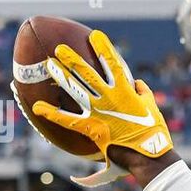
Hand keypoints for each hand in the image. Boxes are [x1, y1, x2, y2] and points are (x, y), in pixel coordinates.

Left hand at [30, 30, 174, 179]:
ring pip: (75, 90)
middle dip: (73, 59)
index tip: (95, 35)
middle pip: (87, 73)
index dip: (104, 48)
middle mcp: (109, 97)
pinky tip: (37, 107)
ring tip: (49, 65)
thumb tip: (137, 83)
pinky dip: (51, 113)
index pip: (113, 63)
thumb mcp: (152, 107)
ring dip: (61, 76)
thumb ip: (143, 92)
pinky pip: (67, 119)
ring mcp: (98, 111)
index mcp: (125, 91)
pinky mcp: (90, 127)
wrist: (148, 154)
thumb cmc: (153, 132)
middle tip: (60, 49)